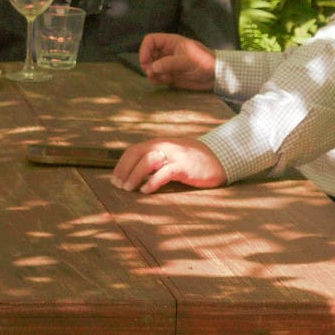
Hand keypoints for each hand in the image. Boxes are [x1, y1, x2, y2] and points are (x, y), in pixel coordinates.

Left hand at [111, 139, 226, 193]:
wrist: (220, 158)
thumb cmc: (193, 161)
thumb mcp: (171, 156)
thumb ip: (156, 161)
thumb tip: (135, 175)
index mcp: (160, 144)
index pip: (134, 150)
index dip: (121, 164)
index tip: (115, 178)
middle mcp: (165, 146)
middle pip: (137, 153)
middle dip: (124, 169)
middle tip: (118, 185)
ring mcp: (175, 155)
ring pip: (147, 161)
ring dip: (134, 175)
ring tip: (129, 189)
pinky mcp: (184, 166)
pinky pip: (164, 172)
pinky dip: (152, 182)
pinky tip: (146, 190)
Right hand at [138, 33, 216, 89]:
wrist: (216, 76)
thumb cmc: (204, 62)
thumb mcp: (187, 61)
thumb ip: (169, 63)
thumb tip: (152, 68)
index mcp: (171, 42)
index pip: (150, 40)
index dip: (144, 49)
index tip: (145, 62)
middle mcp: (167, 52)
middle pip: (147, 54)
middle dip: (147, 64)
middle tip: (152, 73)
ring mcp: (167, 64)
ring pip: (150, 66)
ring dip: (152, 73)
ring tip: (162, 78)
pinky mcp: (169, 75)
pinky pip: (156, 76)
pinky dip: (156, 79)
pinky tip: (165, 81)